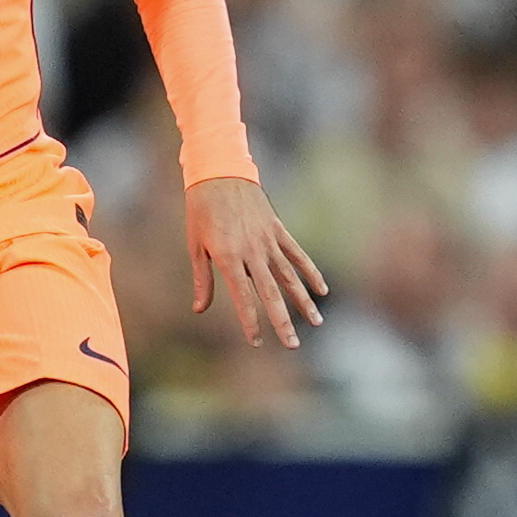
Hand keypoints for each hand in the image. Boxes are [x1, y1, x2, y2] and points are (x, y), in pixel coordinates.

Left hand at [187, 176, 326, 348]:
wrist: (219, 172)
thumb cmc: (201, 210)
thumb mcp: (195, 245)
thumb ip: (203, 279)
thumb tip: (200, 309)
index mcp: (228, 257)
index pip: (242, 297)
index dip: (250, 321)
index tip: (256, 342)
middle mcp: (251, 251)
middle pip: (271, 292)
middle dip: (282, 321)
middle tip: (292, 344)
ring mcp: (267, 240)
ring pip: (289, 276)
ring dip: (303, 301)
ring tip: (317, 323)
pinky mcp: (277, 229)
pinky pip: (297, 254)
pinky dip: (310, 272)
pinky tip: (321, 290)